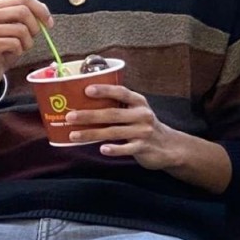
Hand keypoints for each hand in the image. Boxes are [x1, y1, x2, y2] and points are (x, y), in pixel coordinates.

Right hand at [0, 0, 51, 93]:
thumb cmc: (6, 46)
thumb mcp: (20, 28)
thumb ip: (31, 17)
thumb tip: (44, 10)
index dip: (41, 10)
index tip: (49, 23)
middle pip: (23, 11)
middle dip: (35, 27)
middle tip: (32, 38)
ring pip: (21, 29)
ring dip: (27, 42)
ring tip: (19, 47)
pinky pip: (14, 44)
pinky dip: (19, 51)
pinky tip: (11, 53)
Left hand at [66, 83, 181, 170]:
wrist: (169, 146)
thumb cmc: (144, 126)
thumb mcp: (136, 112)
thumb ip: (118, 107)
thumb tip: (83, 104)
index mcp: (139, 102)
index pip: (121, 92)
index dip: (104, 90)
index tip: (86, 90)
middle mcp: (142, 115)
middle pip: (113, 114)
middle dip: (89, 115)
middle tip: (70, 116)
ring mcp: (144, 131)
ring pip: (114, 132)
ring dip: (92, 133)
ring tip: (74, 135)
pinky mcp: (144, 147)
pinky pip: (127, 148)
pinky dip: (114, 149)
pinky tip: (102, 149)